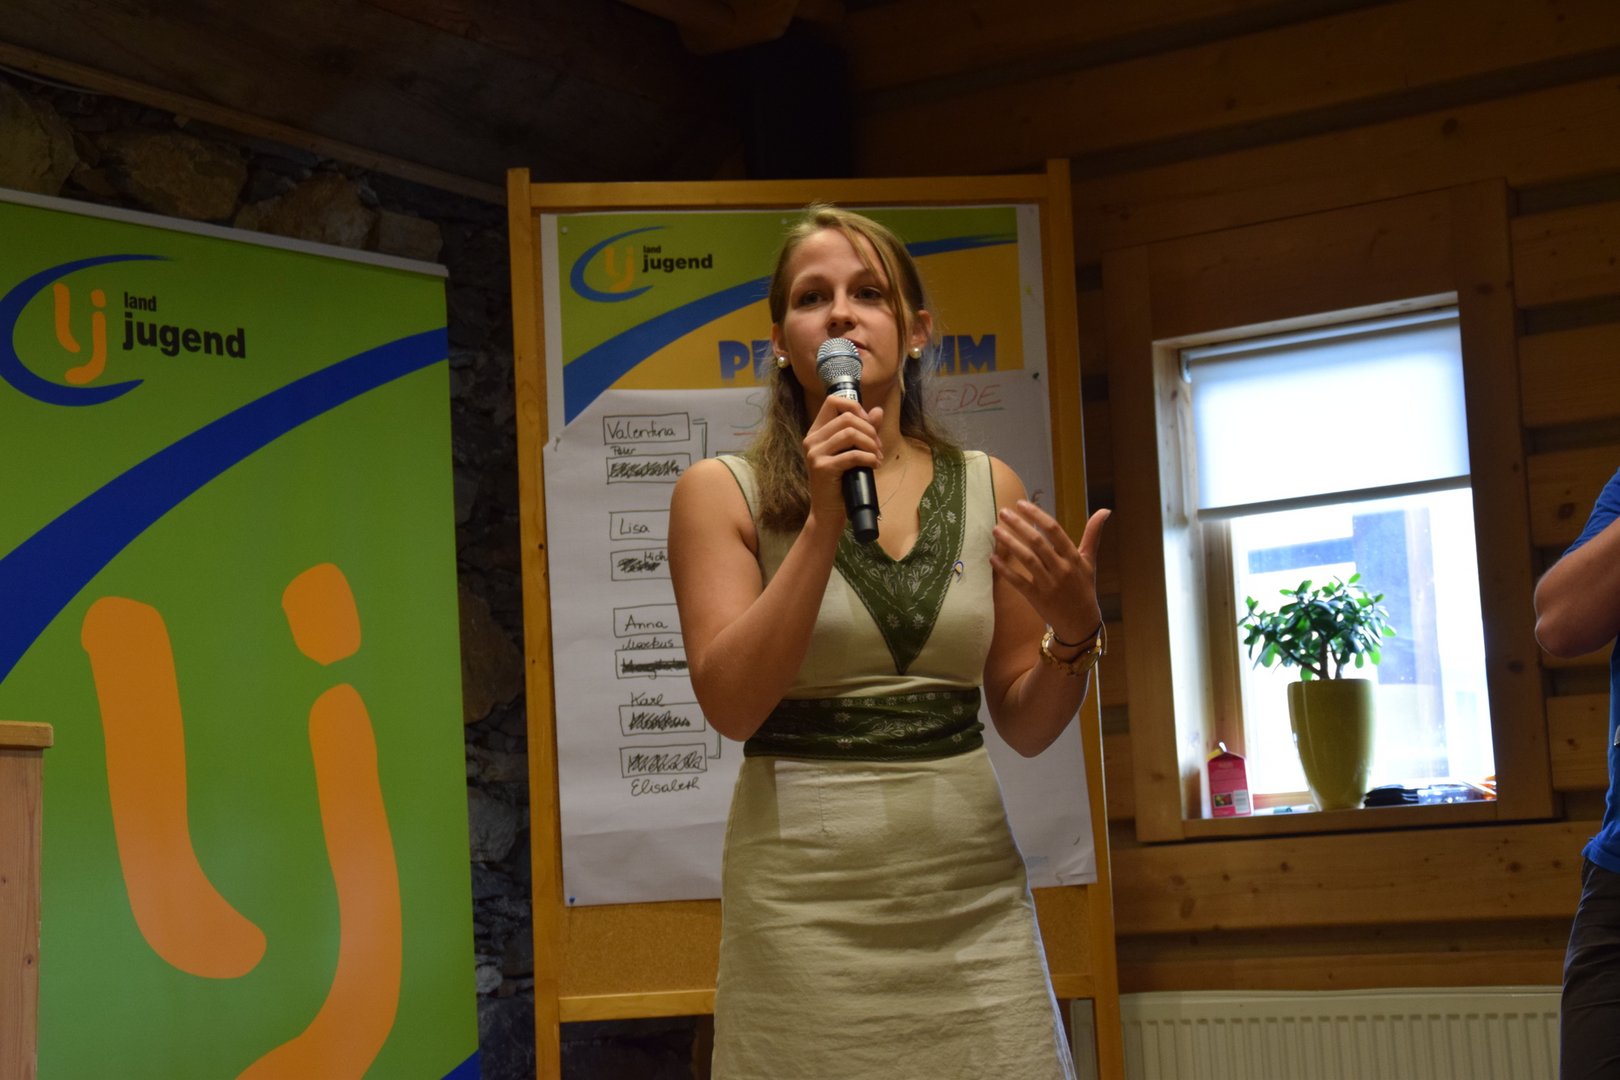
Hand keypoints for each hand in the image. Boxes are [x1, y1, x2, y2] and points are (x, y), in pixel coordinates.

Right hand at [800, 395, 884, 525]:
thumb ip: (864, 430)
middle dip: (869, 429)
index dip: (855, 407)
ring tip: (877, 456)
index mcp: (816, 432)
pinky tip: (875, 465)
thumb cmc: (841, 482)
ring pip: (850, 433)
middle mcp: (812, 439)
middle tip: (878, 447)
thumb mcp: (852, 452)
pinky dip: (869, 458)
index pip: (833, 401)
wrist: (828, 512)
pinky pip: (852, 455)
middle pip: (847, 417)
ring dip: (871, 444)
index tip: (868, 424)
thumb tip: (878, 410)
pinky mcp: (822, 468)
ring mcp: (815, 454)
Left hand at [990, 502, 1109, 640]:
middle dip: (1019, 525)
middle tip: (1003, 512)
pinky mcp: (1037, 598)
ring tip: (996, 530)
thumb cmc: (1084, 588)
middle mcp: (1062, 569)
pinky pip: (1018, 582)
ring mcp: (1049, 584)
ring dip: (1010, 543)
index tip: (1021, 504)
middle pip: (1038, 542)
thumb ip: (1093, 534)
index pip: (1054, 531)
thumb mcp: (1090, 561)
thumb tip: (1105, 510)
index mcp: (1074, 558)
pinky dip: (1005, 570)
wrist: (1081, 623)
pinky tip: (993, 558)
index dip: (1037, 515)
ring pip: (1027, 559)